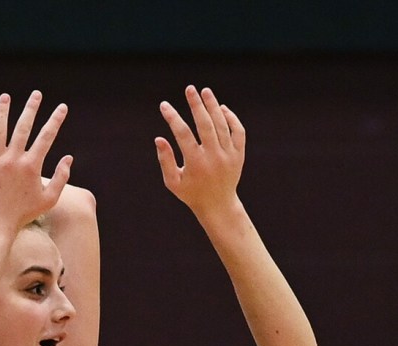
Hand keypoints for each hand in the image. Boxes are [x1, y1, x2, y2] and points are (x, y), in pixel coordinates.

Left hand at [0, 90, 72, 230]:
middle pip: (23, 126)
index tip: (62, 107)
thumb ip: (61, 178)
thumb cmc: (25, 213)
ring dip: (2, 111)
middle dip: (31, 108)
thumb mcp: (49, 199)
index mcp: (31, 166)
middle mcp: (12, 159)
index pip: (46, 137)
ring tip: (5, 97)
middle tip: (36, 94)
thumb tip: (68, 158)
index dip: (56, 120)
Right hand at [155, 85, 244, 217]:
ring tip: (205, 91)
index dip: (172, 117)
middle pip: (204, 124)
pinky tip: (221, 108)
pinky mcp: (239, 154)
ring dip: (213, 105)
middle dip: (196, 104)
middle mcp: (213, 157)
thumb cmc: (191, 193)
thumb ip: (166, 160)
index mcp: (195, 164)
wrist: (218, 205)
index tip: (164, 106)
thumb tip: (159, 138)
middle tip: (189, 89)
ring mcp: (228, 155)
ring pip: (221, 124)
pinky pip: (237, 130)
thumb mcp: (173, 182)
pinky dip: (230, 117)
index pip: (182, 134)